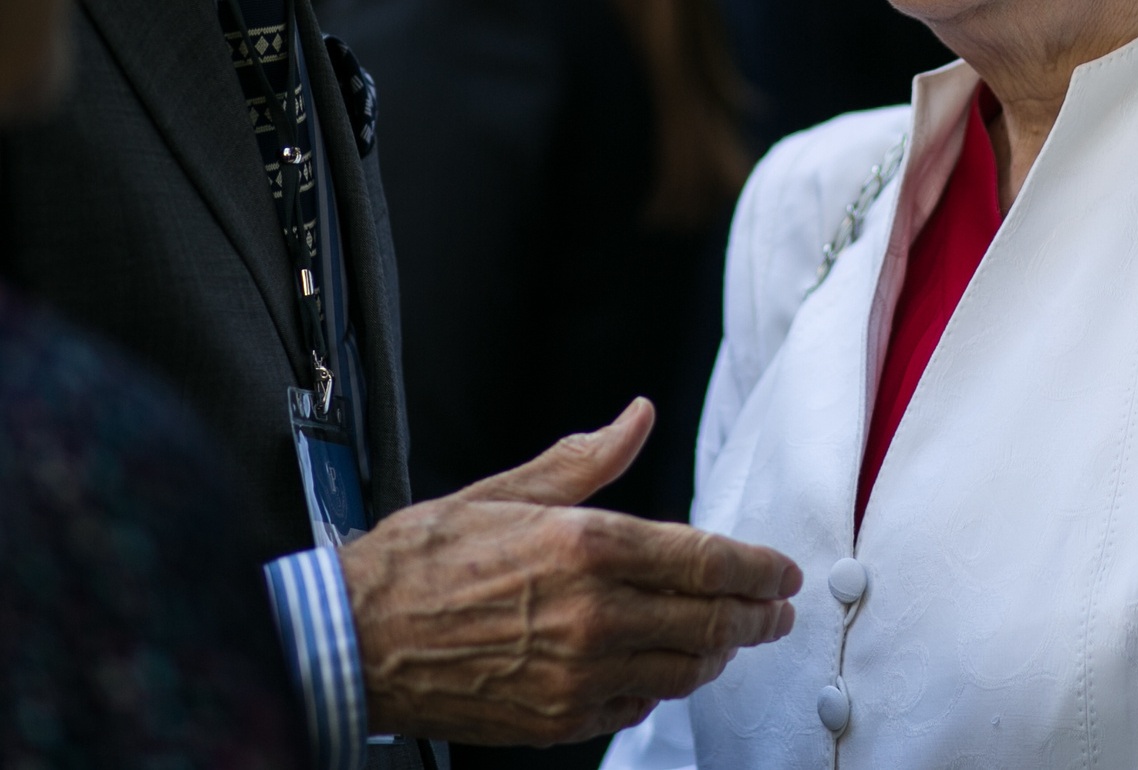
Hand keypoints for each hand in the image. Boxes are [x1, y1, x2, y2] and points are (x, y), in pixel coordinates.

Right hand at [338, 398, 801, 743]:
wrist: (353, 642)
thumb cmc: (420, 561)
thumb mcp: (507, 490)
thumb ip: (588, 459)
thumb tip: (639, 417)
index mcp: (587, 546)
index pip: (707, 562)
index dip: (760, 569)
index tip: (784, 573)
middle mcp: (594, 615)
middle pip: (711, 622)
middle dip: (758, 617)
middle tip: (778, 611)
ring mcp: (579, 676)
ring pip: (682, 672)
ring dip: (716, 655)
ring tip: (727, 638)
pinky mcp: (558, 720)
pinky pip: (635, 709)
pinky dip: (658, 688)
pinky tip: (659, 670)